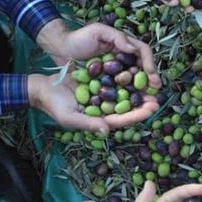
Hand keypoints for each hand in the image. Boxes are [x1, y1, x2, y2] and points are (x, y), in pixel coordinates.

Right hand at [28, 73, 158, 133]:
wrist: (43, 87)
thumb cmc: (54, 105)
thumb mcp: (69, 116)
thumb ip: (88, 123)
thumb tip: (106, 131)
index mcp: (100, 120)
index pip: (123, 119)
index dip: (138, 115)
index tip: (152, 109)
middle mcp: (104, 109)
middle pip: (128, 107)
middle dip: (144, 103)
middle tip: (158, 98)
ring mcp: (103, 96)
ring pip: (125, 94)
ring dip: (139, 90)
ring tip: (153, 85)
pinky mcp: (100, 82)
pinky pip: (116, 81)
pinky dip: (127, 77)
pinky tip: (138, 70)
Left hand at [37, 21, 160, 89]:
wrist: (60, 49)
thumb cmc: (78, 38)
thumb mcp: (98, 31)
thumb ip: (117, 37)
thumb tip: (133, 49)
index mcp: (125, 45)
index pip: (143, 52)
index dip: (150, 63)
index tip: (152, 75)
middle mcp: (124, 58)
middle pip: (143, 68)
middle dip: (151, 80)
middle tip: (155, 91)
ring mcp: (116, 71)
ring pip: (134, 80)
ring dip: (143, 90)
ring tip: (149, 100)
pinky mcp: (107, 81)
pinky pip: (121, 89)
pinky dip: (128, 96)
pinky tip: (131, 105)